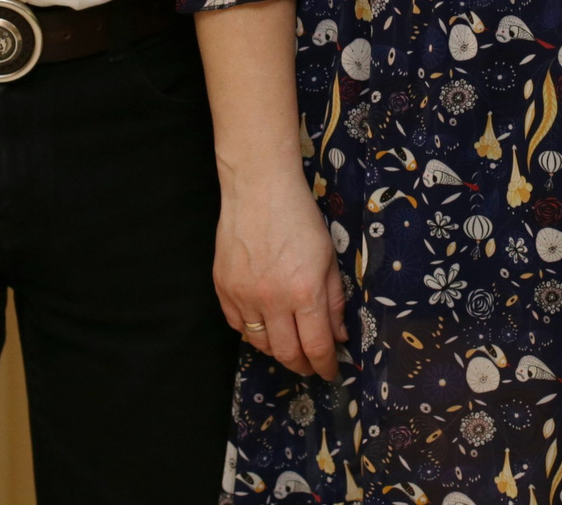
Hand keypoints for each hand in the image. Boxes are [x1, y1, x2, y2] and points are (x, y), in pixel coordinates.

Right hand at [214, 174, 347, 380]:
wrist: (259, 189)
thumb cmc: (300, 218)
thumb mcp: (329, 257)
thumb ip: (334, 300)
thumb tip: (338, 336)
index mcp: (305, 291)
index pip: (316, 347)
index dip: (326, 365)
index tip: (331, 371)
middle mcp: (272, 300)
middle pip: (287, 354)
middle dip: (303, 365)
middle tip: (312, 365)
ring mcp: (244, 296)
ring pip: (261, 344)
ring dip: (279, 350)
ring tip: (290, 345)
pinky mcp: (223, 288)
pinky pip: (238, 325)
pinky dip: (254, 332)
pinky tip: (266, 325)